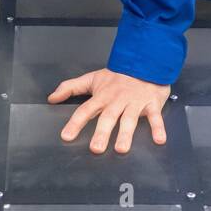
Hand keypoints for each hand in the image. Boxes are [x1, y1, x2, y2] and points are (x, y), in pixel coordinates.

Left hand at [48, 68, 169, 154]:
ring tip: (121, 149)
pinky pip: (155, 117)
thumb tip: (52, 98)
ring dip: (126, 134)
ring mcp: (134, 102)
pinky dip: (158, 128)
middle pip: (108, 117)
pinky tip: (159, 140)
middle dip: (102, 133)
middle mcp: (117, 101)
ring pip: (129, 119)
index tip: (67, 136)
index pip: (85, 110)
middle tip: (96, 149)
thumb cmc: (118, 75)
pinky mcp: (151, 103)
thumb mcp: (91, 78)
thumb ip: (70, 87)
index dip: (75, 123)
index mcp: (102, 96)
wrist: (144, 61)